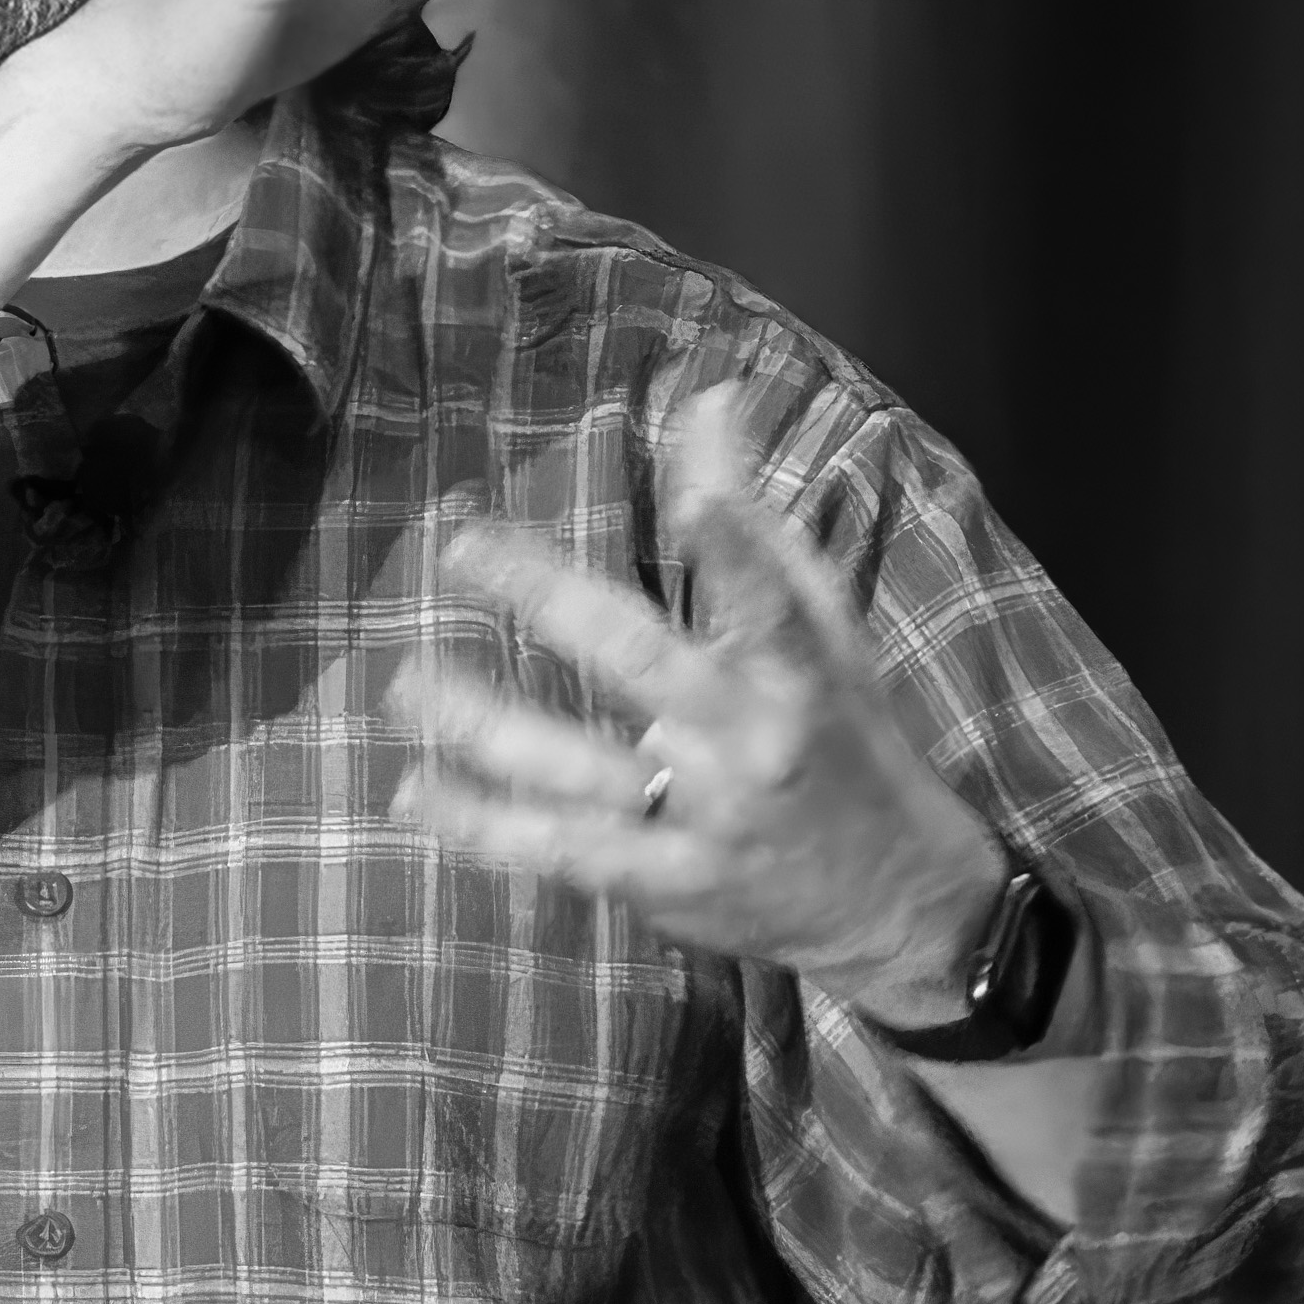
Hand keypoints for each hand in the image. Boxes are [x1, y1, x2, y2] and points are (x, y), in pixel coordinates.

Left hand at [380, 384, 1005, 1019]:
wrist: (900, 903)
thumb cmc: (847, 741)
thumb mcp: (826, 635)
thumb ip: (756, 523)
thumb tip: (709, 400)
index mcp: (796, 675)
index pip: (773, 602)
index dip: (739, 548)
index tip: (696, 498)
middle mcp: (747, 744)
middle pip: (643, 664)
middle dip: (549, 599)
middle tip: (461, 545)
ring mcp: (701, 820)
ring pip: (579, 769)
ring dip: (483, 725)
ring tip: (403, 684)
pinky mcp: (664, 885)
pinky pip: (559, 853)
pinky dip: (483, 826)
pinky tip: (414, 791)